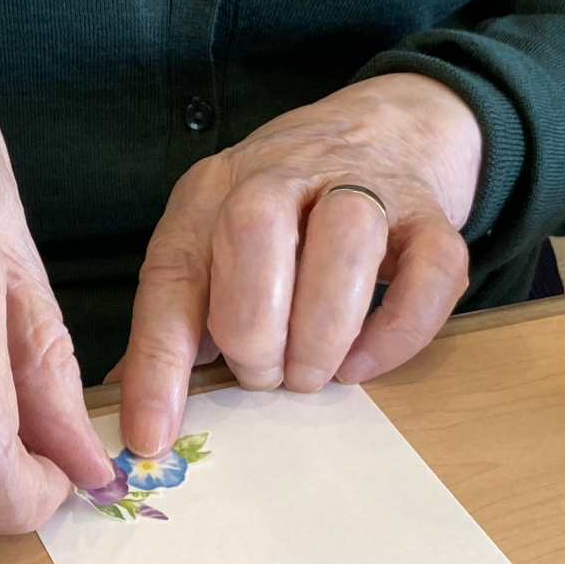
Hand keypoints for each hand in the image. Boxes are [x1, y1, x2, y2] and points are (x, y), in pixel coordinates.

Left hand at [116, 73, 483, 456]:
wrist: (384, 128)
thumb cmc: (283, 211)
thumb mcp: (213, 246)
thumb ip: (176, 324)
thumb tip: (132, 417)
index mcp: (212, 194)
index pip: (171, 274)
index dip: (158, 363)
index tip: (152, 435)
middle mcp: (282, 176)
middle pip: (254, 227)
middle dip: (252, 326)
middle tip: (264, 377)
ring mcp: (364, 187)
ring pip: (347, 235)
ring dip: (323, 327)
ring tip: (313, 373)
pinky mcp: (431, 216)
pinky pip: (432, 267)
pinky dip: (399, 329)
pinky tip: (365, 362)